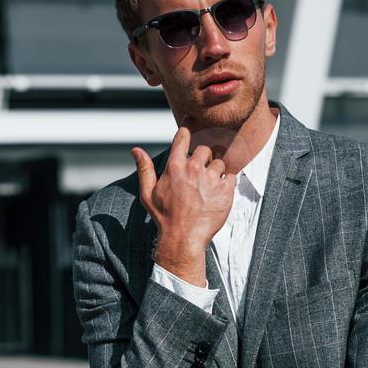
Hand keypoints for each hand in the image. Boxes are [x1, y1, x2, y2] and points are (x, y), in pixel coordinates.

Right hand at [132, 119, 235, 285]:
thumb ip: (144, 169)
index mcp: (175, 167)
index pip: (183, 136)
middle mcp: (194, 169)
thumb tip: (135, 150)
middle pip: (205, 148)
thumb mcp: (148, 193)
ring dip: (216, 172)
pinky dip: (226, 183)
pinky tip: (217, 195)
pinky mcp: (226, 191)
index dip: (187, 130)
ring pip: (219, 163)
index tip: (190, 128)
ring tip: (208, 188)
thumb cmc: (165, 217)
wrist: (183, 239)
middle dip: (204, 158)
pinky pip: (231, 177)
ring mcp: (211, 180)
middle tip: (199, 175)